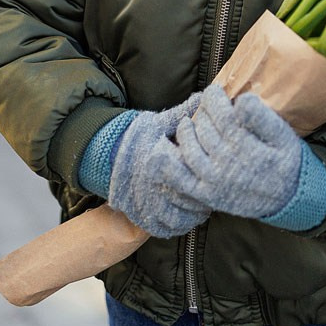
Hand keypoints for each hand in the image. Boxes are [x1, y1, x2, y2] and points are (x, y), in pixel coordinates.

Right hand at [108, 94, 209, 237]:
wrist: (107, 157)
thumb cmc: (139, 138)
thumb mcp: (159, 123)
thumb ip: (183, 112)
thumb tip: (206, 96)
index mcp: (162, 160)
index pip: (193, 174)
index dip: (207, 176)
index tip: (217, 172)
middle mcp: (155, 185)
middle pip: (190, 199)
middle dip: (205, 197)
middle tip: (216, 191)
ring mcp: (148, 205)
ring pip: (181, 218)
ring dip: (195, 214)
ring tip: (204, 206)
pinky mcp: (143, 218)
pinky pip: (167, 230)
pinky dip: (180, 226)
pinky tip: (188, 217)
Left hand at [174, 84, 301, 218]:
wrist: (290, 199)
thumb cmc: (287, 161)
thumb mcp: (283, 136)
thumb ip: (262, 118)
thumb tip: (241, 100)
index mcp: (245, 147)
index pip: (221, 115)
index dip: (214, 98)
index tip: (214, 91)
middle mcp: (226, 165)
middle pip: (204, 129)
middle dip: (203, 112)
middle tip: (206, 106)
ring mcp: (214, 182)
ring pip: (190, 150)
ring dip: (186, 132)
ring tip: (189, 123)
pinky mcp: (207, 195)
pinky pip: (182, 180)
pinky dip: (169, 166)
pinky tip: (163, 151)